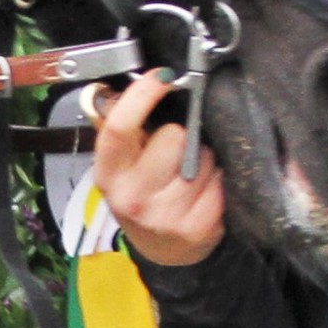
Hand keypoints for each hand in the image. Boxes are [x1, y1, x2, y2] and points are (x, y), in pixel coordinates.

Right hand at [90, 73, 226, 266]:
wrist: (162, 250)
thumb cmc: (141, 195)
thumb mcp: (121, 165)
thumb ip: (123, 127)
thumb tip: (137, 82)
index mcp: (108, 173)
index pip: (120, 126)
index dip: (143, 95)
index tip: (163, 77)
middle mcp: (131, 197)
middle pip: (173, 137)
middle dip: (181, 136)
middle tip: (176, 151)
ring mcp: (164, 217)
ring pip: (201, 159)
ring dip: (202, 160)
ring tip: (190, 175)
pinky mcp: (196, 229)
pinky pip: (219, 183)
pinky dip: (217, 182)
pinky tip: (205, 192)